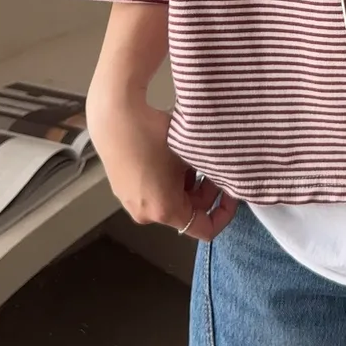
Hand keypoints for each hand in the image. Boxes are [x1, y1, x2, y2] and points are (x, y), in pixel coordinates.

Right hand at [91, 97, 237, 240]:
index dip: (224, 213)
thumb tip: (220, 178)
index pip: (205, 229)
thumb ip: (210, 175)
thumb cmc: (154, 135)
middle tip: (212, 165)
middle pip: (187, 213)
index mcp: (165, 211)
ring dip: (186, 185)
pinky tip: (170, 156)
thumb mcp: (189, 155)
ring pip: (170, 200)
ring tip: (190, 156)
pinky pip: (153, 191)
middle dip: (204, 193)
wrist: (114, 116)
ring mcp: (130, 202)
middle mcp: (145, 214)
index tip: (231, 191)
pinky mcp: (121, 188)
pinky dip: (167, 180)